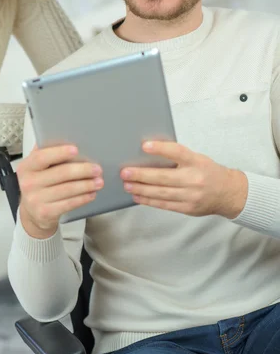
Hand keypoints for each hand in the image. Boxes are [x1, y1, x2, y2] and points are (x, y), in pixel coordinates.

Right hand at [17, 145, 103, 238]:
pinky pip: (68, 204)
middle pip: (60, 174)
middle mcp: (28, 183)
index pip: (42, 157)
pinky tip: (91, 194)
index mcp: (27, 167)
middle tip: (97, 168)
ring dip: (86, 185)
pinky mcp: (45, 213)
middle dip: (82, 170)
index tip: (76, 150)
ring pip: (67, 189)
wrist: (32, 212)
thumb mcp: (37, 167)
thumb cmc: (39, 183)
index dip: (59, 152)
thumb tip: (69, 137)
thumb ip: (47, 153)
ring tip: (99, 181)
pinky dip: (82, 198)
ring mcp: (35, 199)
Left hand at [121, 141, 247, 218]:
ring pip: (161, 193)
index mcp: (197, 162)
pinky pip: (164, 205)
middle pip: (164, 177)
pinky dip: (149, 200)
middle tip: (125, 172)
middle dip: (141, 175)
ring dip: (141, 189)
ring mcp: (191, 196)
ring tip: (127, 185)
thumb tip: (150, 152)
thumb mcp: (198, 158)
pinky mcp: (187, 208)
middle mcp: (194, 179)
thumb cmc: (208, 172)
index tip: (145, 146)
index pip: (178, 152)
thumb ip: (178, 157)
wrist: (228, 193)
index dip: (161, 149)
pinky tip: (137, 196)